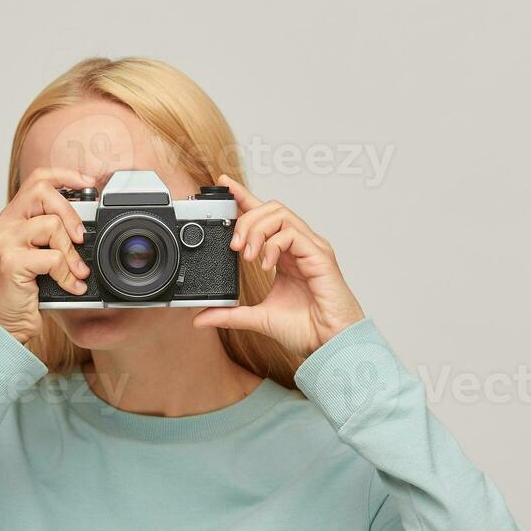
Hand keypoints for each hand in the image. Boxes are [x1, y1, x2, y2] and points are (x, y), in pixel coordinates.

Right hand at [0, 167, 94, 344]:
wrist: (5, 323)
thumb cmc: (26, 291)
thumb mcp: (40, 255)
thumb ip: (54, 236)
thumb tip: (86, 227)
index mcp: (12, 218)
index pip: (37, 179)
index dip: (65, 176)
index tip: (88, 184)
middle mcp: (4, 225)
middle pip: (42, 192)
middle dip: (70, 213)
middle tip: (81, 237)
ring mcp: (5, 242)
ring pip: (51, 225)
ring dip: (71, 252)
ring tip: (76, 272)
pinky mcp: (11, 262)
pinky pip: (52, 258)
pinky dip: (67, 274)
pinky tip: (70, 287)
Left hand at [193, 176, 364, 356]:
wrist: (329, 344)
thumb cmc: (306, 330)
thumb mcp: (258, 319)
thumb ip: (230, 315)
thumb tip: (201, 318)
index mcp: (286, 255)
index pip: (265, 217)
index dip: (244, 198)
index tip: (224, 186)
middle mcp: (300, 246)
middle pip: (270, 209)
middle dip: (246, 220)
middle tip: (234, 246)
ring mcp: (311, 248)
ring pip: (281, 214)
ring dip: (257, 230)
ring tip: (248, 255)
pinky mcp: (320, 255)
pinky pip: (293, 233)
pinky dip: (273, 245)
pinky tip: (266, 265)